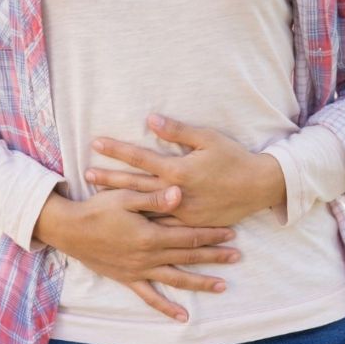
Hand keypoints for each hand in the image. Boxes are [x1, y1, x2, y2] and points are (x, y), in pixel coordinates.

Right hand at [34, 185, 240, 322]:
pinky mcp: (128, 279)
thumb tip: (180, 193)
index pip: (189, 235)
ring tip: (222, 286)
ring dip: (200, 282)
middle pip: (188, 257)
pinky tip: (182, 317)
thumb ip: (153, 197)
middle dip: (214, 256)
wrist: (69, 230)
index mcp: (150, 235)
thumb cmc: (97, 209)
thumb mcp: (125, 196)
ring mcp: (139, 271)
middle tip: (237, 257)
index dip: (211, 234)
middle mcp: (148, 256)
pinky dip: (166, 308)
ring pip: (176, 279)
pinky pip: (150, 297)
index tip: (231, 232)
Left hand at [85, 114, 286, 226]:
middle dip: (109, 178)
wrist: (258, 187)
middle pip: (135, 185)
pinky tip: (127, 220)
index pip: (140, 158)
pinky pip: (161, 224)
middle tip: (86, 174)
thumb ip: (177, 131)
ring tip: (98, 198)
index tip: (96, 143)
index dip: (117, 149)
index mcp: (178, 170)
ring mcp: (182, 212)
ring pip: (144, 207)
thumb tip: (151, 119)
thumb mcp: (208, 139)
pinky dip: (143, 220)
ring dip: (120, 201)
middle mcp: (176, 193)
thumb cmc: (234, 158)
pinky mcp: (189, 224)